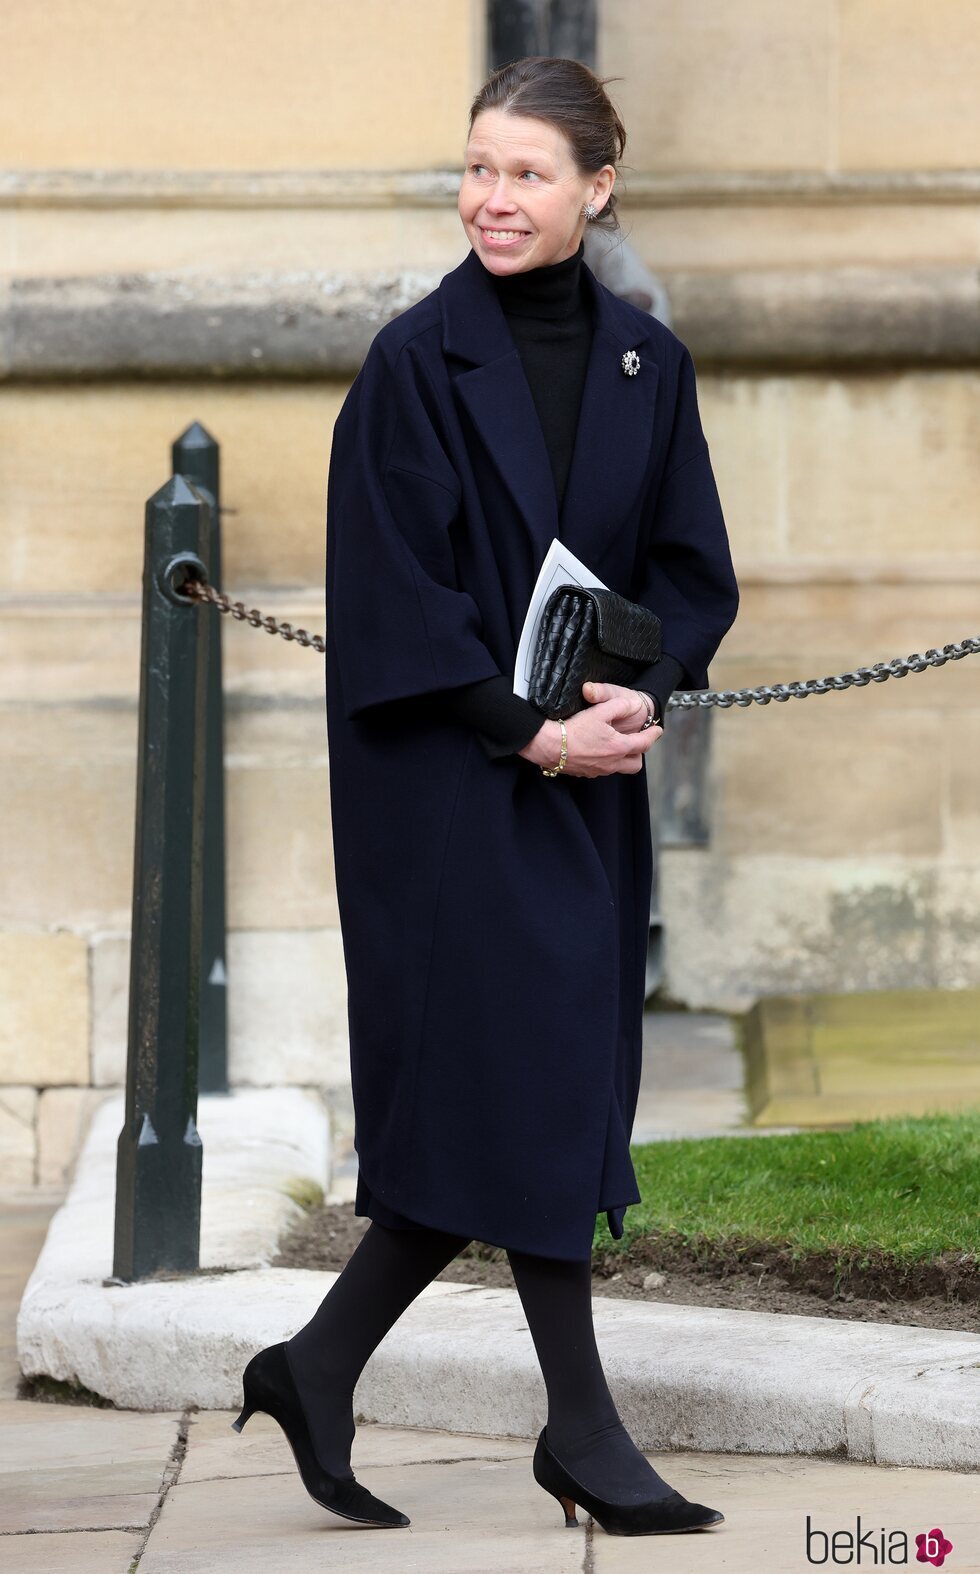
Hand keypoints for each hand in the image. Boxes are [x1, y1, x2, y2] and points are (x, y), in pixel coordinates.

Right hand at [518, 683, 661, 776]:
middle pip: (635, 764)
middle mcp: (612, 763)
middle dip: (640, 753)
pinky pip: (603, 769)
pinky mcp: (586, 773)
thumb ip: (618, 706)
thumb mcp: (599, 711)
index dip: (653, 735)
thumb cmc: (573, 729)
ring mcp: (599, 770)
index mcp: (618, 747)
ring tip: (617, 746)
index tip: (658, 730)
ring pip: (619, 767)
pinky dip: (606, 761)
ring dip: (622, 757)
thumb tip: (631, 705)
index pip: (644, 743)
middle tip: (638, 741)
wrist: (549, 746)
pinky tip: (598, 751)